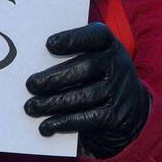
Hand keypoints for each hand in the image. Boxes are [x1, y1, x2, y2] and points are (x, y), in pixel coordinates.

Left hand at [24, 22, 150, 158]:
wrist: (130, 108)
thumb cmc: (99, 76)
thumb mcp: (95, 59)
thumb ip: (72, 57)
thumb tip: (33, 65)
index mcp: (110, 45)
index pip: (96, 35)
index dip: (73, 39)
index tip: (49, 44)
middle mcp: (118, 65)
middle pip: (87, 67)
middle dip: (56, 77)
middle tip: (31, 85)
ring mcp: (120, 91)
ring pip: (85, 96)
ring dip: (54, 103)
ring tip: (31, 107)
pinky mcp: (117, 116)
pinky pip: (88, 118)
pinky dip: (65, 122)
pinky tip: (47, 125)